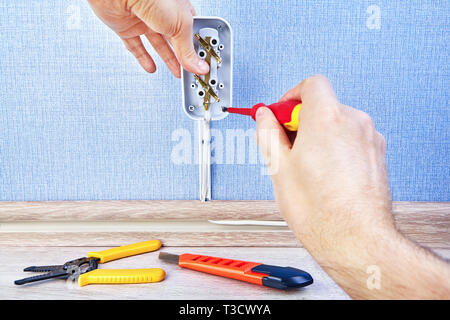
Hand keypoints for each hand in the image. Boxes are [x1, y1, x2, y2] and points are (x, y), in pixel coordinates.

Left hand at [88, 0, 208, 76]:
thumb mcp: (180, 25)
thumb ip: (188, 50)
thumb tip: (199, 67)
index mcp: (179, 10)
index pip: (191, 31)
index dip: (197, 47)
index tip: (202, 62)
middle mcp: (162, 15)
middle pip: (175, 41)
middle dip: (183, 57)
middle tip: (190, 71)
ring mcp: (144, 21)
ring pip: (158, 45)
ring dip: (168, 60)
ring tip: (176, 72)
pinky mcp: (126, 28)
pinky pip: (135, 46)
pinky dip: (143, 58)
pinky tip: (151, 67)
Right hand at [256, 75, 392, 246]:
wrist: (354, 238)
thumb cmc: (321, 211)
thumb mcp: (279, 167)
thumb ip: (268, 133)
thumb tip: (265, 117)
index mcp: (326, 118)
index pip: (311, 85)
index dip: (290, 97)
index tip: (280, 113)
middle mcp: (353, 122)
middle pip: (323, 104)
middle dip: (302, 120)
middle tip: (286, 143)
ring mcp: (369, 138)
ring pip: (338, 123)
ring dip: (319, 135)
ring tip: (305, 165)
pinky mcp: (376, 154)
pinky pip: (351, 139)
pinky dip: (336, 146)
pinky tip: (324, 172)